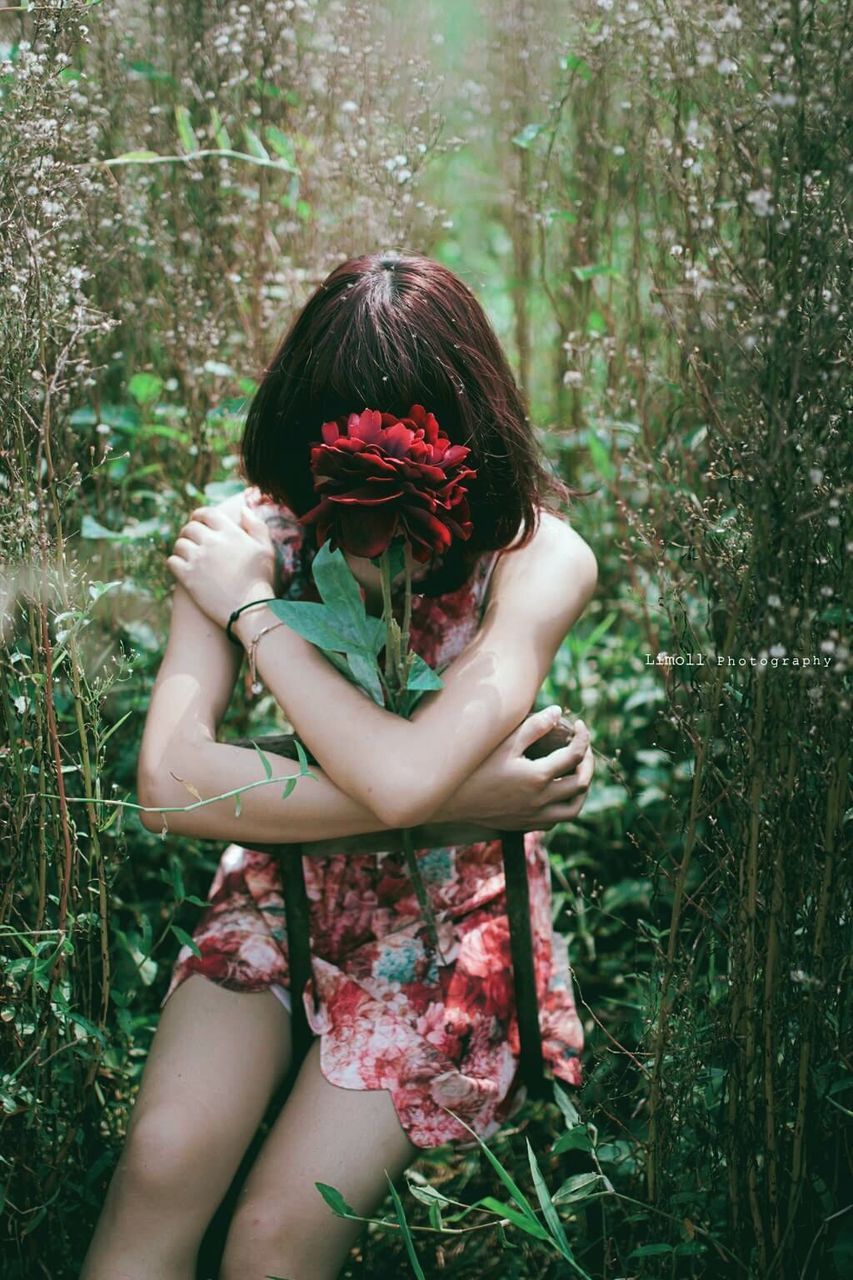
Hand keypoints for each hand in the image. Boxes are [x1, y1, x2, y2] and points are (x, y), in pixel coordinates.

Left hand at [166, 504, 275, 630]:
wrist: (250, 609)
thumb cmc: (260, 580)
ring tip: (187, 555)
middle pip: (190, 528)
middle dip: (189, 532)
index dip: (199, 515)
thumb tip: (242, 508)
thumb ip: (256, 525)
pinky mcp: (188, 577)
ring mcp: (198, 559)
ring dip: (181, 548)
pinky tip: (181, 568)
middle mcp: (212, 542)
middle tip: (191, 540)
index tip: (198, 521)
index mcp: (230, 532)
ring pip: (179, 544)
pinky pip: (172, 562)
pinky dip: (174, 563)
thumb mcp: (265, 549)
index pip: (206, 513)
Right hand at [447, 706, 593, 830]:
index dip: (583, 737)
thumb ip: (533, 727)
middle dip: (588, 762)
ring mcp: (534, 815)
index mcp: (538, 776)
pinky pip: (555, 820)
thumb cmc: (474, 766)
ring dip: (581, 789)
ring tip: (577, 772)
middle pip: (581, 783)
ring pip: (573, 808)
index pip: (575, 755)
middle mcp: (541, 799)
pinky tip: (556, 793)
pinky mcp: (524, 824)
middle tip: (583, 747)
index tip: (579, 725)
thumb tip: (557, 712)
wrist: (449, 800)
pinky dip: (563, 806)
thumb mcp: (503, 742)